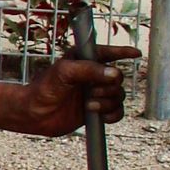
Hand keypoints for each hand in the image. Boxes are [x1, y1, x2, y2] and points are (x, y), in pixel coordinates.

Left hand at [0, 45, 138, 136]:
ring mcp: (95, 93)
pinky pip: (117, 112)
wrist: (32, 114)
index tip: (136, 53)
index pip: (108, 53)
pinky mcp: (96, 111)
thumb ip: (90, 70)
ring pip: (118, 96)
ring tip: (88, 105)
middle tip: (90, 92)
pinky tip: (101, 116)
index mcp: (84, 61)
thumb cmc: (43, 89)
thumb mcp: (64, 73)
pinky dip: (113, 115)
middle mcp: (92, 76)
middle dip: (108, 87)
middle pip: (118, 79)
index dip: (123, 52)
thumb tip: (115, 74)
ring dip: (107, 102)